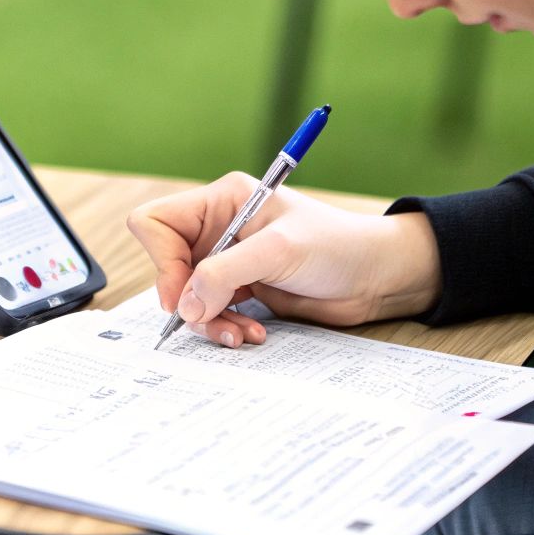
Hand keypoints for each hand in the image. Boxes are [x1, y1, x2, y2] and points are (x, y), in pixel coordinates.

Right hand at [125, 171, 440, 347]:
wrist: (376, 276)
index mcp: (222, 201)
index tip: (182, 294)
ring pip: (188, 296)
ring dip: (208, 320)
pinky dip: (225, 326)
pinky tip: (252, 333)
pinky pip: (211, 312)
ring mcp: (230, 260)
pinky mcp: (242, 288)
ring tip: (239, 333)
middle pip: (168, 265)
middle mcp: (220, 228)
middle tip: (207, 320)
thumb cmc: (337, 246)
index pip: (158, 223)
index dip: (162, 260)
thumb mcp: (279, 252)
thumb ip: (224, 274)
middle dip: (186, 299)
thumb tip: (184, 306)